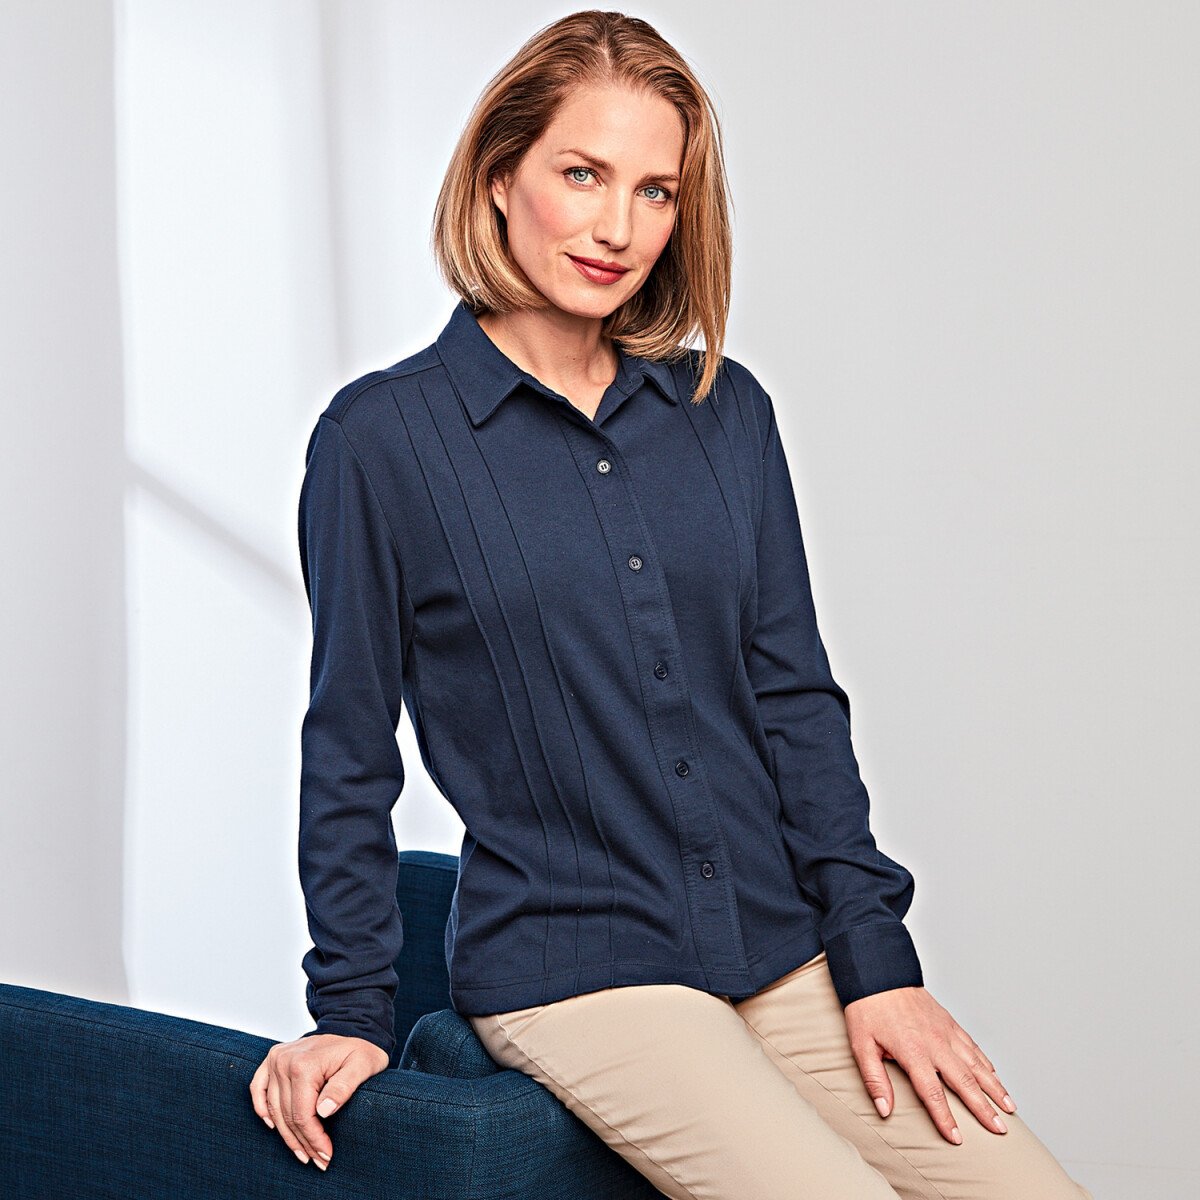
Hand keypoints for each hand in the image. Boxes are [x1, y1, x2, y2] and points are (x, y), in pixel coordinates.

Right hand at [249, 1033, 389, 1168]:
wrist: (354, 1028)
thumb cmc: (361, 1050)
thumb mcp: (362, 1067)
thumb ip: (343, 1088)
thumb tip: (322, 1111)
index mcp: (304, 1064)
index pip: (303, 1114)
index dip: (314, 1138)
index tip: (326, 1155)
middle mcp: (284, 1061)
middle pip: (288, 1115)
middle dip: (303, 1142)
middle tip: (318, 1160)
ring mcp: (276, 1058)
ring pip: (273, 1108)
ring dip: (286, 1134)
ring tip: (301, 1152)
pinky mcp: (273, 1058)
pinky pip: (257, 1088)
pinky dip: (262, 1108)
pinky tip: (272, 1126)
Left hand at [843, 985, 1016, 1144]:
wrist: (879, 973)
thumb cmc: (868, 1009)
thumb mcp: (861, 1045)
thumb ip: (875, 1080)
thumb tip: (884, 1110)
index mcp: (913, 1052)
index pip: (932, 1093)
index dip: (945, 1118)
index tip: (957, 1139)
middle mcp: (935, 1043)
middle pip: (964, 1082)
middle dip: (984, 1108)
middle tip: (1000, 1130)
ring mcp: (946, 1032)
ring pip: (976, 1064)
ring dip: (994, 1087)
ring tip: (1010, 1109)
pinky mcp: (950, 1022)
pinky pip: (973, 1046)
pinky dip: (987, 1063)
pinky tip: (995, 1076)